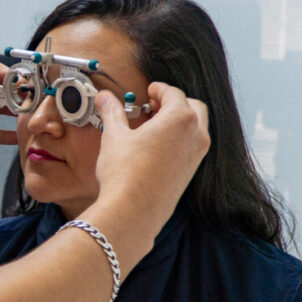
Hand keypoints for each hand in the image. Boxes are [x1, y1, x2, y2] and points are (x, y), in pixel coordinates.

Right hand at [91, 82, 209, 233]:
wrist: (132, 211)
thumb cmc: (125, 173)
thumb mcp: (114, 136)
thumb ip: (112, 112)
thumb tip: (105, 98)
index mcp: (180, 119)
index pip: (174, 93)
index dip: (159, 89)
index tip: (149, 91)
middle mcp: (196, 135)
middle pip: (193, 107)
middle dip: (174, 103)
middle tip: (152, 106)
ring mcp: (197, 156)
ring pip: (195, 127)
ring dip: (178, 121)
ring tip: (151, 126)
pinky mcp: (191, 173)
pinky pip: (191, 146)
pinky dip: (179, 139)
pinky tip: (155, 147)